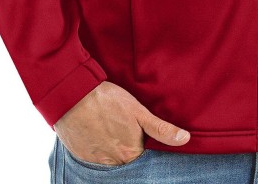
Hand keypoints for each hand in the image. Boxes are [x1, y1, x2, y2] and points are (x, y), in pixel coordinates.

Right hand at [53, 80, 190, 164]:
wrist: (72, 96)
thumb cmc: (107, 100)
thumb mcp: (138, 111)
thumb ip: (161, 129)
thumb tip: (185, 139)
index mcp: (130, 153)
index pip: (144, 159)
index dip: (146, 148)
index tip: (145, 139)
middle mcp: (114, 162)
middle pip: (128, 161)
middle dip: (130, 150)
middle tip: (126, 133)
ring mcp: (96, 161)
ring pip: (112, 161)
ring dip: (115, 150)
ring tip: (114, 132)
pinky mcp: (82, 156)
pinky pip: (96, 159)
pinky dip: (101, 150)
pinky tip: (101, 135)